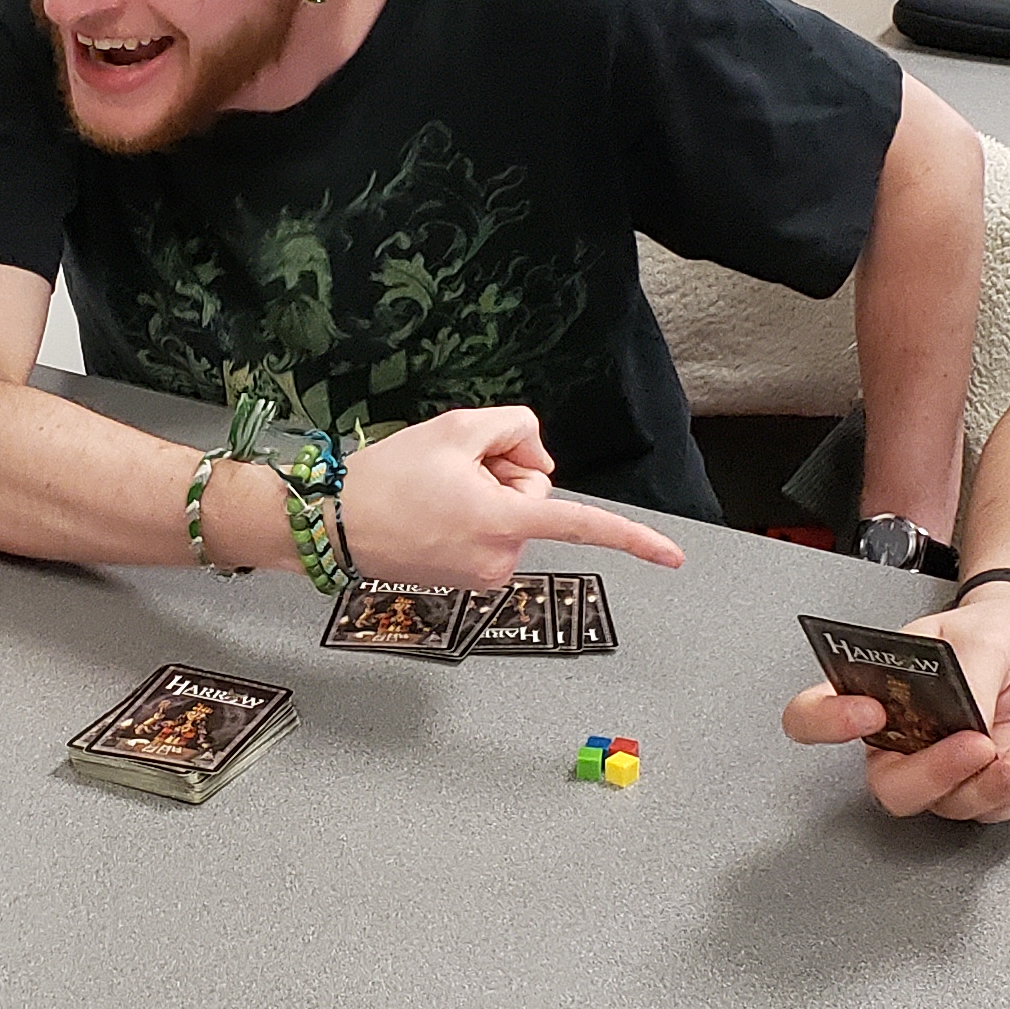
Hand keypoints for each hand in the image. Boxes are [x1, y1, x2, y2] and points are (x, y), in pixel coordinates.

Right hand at [336, 406, 686, 588]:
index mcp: (504, 520)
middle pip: (536, 496)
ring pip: (514, 516)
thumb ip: (516, 427)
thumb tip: (538, 456)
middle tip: (457, 468)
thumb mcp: (457, 428)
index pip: (582, 525)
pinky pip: (493, 534)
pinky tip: (434, 511)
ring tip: (436, 492)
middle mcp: (501, 556)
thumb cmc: (389, 478)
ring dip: (486, 496)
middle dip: (508, 475)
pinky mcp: (470, 581)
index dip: (634, 539)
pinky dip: (473, 517)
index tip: (674, 558)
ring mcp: (486, 574)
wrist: (334, 523)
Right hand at [780, 583, 1009, 820]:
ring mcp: (940, 772)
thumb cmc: (999, 635)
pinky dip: (1005, 792)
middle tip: (967, 741)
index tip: (866, 713)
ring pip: (936, 803)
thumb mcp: (984, 636)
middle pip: (885, 782)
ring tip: (1001, 751)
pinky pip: (984, 810)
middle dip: (926, 772)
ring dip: (972, 784)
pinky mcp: (983, 791)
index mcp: (876, 692)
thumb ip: (969, 675)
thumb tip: (967, 719)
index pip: (816, 715)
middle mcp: (900, 740)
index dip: (827, 722)